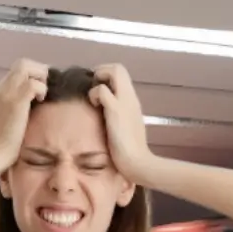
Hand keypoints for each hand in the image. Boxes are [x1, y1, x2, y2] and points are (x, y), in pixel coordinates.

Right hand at [0, 59, 48, 167]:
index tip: (44, 87)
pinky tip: (41, 101)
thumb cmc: (8, 140)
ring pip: (27, 67)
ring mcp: (7, 93)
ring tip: (43, 96)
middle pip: (23, 62)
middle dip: (40, 71)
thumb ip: (23, 103)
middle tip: (46, 89)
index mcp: (1, 89)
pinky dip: (41, 89)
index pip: (20, 67)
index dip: (35, 72)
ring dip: (41, 78)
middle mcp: (2, 87)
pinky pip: (33, 84)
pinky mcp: (15, 102)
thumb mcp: (15, 116)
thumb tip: (40, 97)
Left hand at [89, 64, 154, 182]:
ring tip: (94, 97)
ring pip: (113, 71)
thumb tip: (110, 121)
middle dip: (102, 72)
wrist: (138, 163)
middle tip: (94, 88)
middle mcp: (131, 98)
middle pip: (119, 68)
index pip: (122, 77)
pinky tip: (93, 106)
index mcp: (133, 103)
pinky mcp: (115, 110)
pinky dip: (94, 94)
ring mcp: (125, 102)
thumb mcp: (127, 131)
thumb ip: (121, 121)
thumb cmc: (132, 153)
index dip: (107, 77)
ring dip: (99, 79)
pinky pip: (101, 90)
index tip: (99, 90)